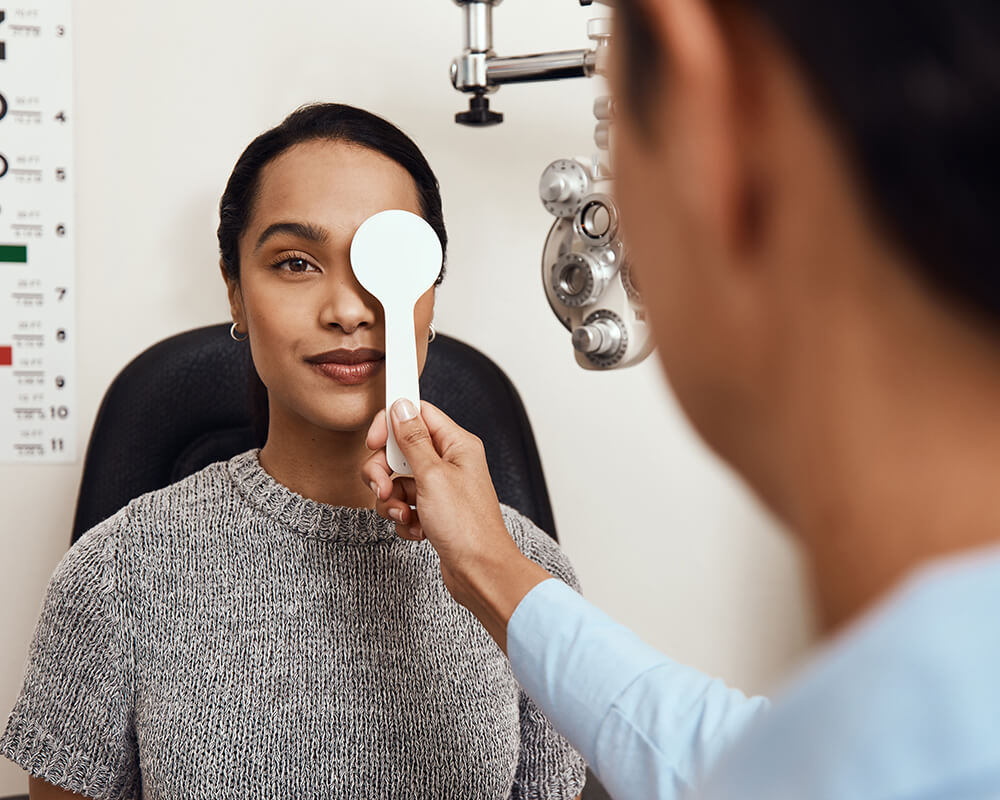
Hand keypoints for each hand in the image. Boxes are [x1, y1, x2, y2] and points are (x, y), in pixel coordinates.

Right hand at [362, 399, 549, 648]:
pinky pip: (404, 505)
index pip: (418, 414)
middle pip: (400, 450)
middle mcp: (450, 462)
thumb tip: (401, 405)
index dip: (391, 424)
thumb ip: (412, 439)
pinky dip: (403, 518)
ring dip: (392, 500)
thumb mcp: (432, 475)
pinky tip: (417, 530)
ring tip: (405, 516)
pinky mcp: (433, 511)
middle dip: (384, 472)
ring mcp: (441, 488)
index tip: (374, 442)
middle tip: (383, 489)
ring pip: (397, 481)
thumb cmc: (466, 526)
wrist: (478, 572)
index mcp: (457, 444)